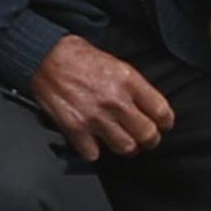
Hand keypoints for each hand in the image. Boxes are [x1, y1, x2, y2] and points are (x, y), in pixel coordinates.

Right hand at [27, 31, 175, 157]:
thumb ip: (134, 86)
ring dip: (126, 146)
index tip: (162, 124)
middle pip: (147, 135)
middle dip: (149, 139)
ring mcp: (95, 116)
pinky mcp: (75, 128)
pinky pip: (94, 154)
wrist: (44, 57)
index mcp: (128, 80)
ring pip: (126, 148)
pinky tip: (94, 140)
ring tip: (122, 141)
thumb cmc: (77, 56)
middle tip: (145, 137)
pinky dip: (94, 150)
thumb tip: (147, 107)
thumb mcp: (115, 62)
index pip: (161, 112)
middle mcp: (115, 100)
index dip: (165, 122)